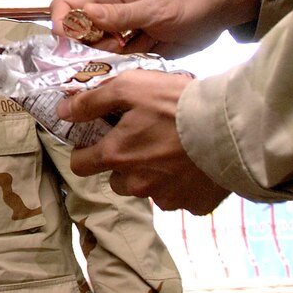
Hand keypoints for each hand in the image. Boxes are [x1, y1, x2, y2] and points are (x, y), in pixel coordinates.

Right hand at [51, 0, 258, 57]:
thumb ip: (121, 13)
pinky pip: (116, 62)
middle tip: (91, 67)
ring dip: (98, 64)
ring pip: (95, 51)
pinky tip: (121, 78)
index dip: (61, 23)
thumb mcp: (157, 8)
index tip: (66, 46)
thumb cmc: (191, 0)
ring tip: (109, 75)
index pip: (69, 4)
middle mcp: (111, 12)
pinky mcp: (134, 49)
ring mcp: (122, 32)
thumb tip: (85, 12)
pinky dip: (115, 71)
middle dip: (78, 51)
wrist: (218, 12)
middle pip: (78, 33)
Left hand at [64, 70, 229, 214]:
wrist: (230, 125)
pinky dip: (183, 185)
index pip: (80, 165)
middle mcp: (136, 183)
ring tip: (173, 150)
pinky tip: (194, 164)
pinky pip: (180, 198)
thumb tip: (62, 111)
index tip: (99, 139)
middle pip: (116, 179)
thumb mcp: (129, 87)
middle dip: (124, 163)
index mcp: (116, 156)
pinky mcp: (194, 205)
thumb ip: (92, 101)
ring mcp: (166, 198)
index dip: (86, 151)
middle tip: (144, 139)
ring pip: (148, 190)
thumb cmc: (177, 103)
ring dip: (153, 175)